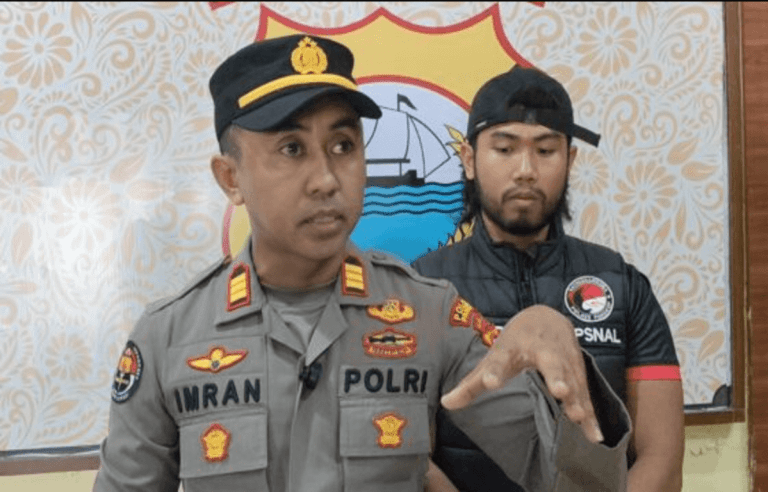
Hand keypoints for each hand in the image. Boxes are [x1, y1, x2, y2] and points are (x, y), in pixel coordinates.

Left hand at [440, 304, 604, 443]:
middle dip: (556, 376)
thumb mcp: (493, 357)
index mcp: (514, 347)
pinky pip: (586, 396)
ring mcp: (565, 361)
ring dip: (577, 396)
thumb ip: (472, 383)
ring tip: (577, 414)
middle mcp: (543, 351)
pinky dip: (592, 415)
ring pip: (574, 379)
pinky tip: (594, 435)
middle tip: (559, 390)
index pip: (502, 359)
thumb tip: (446, 403)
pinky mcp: (579, 374)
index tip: (489, 382)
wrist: (547, 318)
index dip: (495, 371)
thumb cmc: (515, 342)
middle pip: (551, 363)